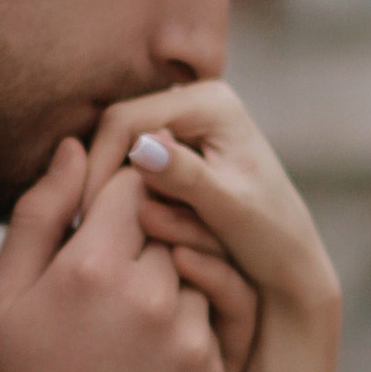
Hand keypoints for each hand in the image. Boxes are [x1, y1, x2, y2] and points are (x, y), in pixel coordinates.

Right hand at [0, 141, 238, 371]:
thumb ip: (40, 213)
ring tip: (131, 317)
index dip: (116, 192)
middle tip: (116, 267)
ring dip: (173, 279)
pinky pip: (218, 321)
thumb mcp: (1, 297)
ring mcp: (190, 339)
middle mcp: (152, 296)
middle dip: (146, 234)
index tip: (103, 213)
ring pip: (200, 271)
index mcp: (93, 266)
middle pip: (171, 225)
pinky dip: (192, 323)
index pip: (131, 184)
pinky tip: (153, 350)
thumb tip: (76, 148)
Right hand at [82, 83, 341, 327]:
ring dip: (110, 194)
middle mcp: (196, 102)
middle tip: (81, 229)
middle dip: (101, 180)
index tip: (84, 218)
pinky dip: (121, 201)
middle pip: (117, 132)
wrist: (290, 269)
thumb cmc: (271, 242)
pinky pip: (130, 170)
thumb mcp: (231, 211)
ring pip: (119, 153)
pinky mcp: (176, 154)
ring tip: (100, 235)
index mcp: (212, 103)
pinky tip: (114, 233)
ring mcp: (185, 127)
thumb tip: (141, 147)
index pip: (127, 122)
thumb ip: (187, 179)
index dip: (99, 167)